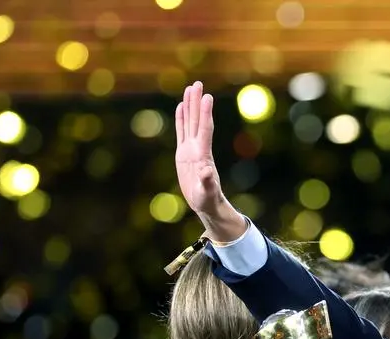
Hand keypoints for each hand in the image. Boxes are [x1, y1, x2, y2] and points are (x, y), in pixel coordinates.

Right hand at [174, 81, 244, 240]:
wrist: (206, 204)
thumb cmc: (208, 200)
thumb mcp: (207, 192)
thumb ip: (207, 182)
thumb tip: (207, 171)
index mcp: (203, 155)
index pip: (205, 129)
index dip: (205, 113)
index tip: (207, 96)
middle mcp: (198, 148)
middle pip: (197, 120)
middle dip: (197, 102)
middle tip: (197, 83)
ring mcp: (191, 149)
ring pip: (189, 122)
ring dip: (190, 106)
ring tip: (190, 88)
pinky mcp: (184, 154)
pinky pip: (182, 132)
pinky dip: (181, 119)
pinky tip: (181, 107)